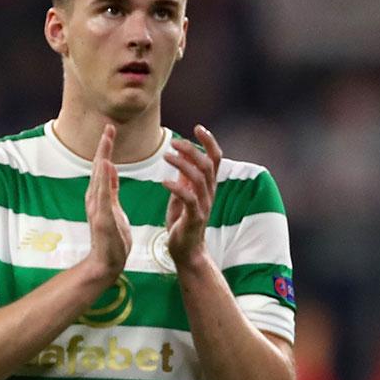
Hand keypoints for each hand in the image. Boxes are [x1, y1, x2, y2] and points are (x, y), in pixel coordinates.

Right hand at [83, 123, 131, 281]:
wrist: (106, 264)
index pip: (103, 168)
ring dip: (103, 157)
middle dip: (104, 147)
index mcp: (99, 197)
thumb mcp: (114, 210)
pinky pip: (103, 195)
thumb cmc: (112, 240)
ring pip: (99, 177)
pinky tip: (107, 166)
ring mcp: (97, 209)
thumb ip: (111, 190)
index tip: (111, 130)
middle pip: (98, 168)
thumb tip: (109, 168)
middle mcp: (95, 200)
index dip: (106, 149)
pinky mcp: (102, 218)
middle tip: (109, 126)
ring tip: (107, 139)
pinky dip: (104, 179)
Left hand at [165, 123, 220, 268]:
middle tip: (174, 142)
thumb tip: (181, 161)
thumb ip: (184, 180)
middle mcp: (209, 193)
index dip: (209, 141)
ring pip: (199, 178)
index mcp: (207, 186)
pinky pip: (189, 198)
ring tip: (166, 156)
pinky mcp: (194, 218)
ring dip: (183, 164)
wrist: (186, 252)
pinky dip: (177, 187)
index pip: (215, 158)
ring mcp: (203, 205)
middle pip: (207, 164)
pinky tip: (163, 182)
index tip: (197, 127)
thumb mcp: (183, 198)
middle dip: (192, 149)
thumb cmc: (183, 224)